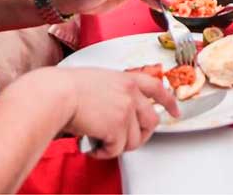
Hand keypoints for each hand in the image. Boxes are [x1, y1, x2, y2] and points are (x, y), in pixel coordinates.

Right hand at [54, 67, 179, 156]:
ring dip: (118, 146)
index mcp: (127, 79)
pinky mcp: (117, 127)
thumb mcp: (100, 80)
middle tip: (126, 142)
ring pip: (135, 140)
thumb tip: (117, 111)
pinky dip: (105, 153)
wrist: (57, 94)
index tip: (174, 111)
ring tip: (102, 144)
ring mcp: (126, 110)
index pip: (157, 88)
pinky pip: (118, 149)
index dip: (169, 102)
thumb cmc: (68, 87)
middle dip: (141, 136)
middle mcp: (131, 94)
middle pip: (152, 121)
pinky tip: (93, 147)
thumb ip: (115, 92)